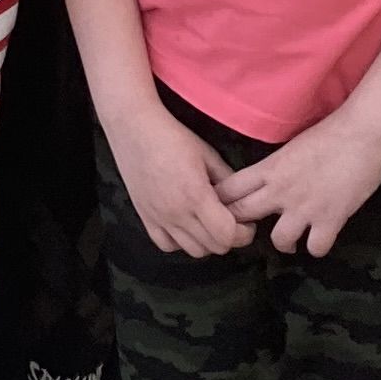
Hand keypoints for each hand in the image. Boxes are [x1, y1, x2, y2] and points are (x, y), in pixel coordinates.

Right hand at [104, 93, 252, 258]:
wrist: (134, 128)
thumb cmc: (171, 136)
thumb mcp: (208, 154)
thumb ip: (228, 180)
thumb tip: (241, 199)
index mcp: (196, 195)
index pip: (228, 235)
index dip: (244, 233)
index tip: (246, 221)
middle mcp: (177, 212)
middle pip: (214, 247)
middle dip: (230, 237)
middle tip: (231, 220)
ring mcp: (159, 217)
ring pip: (193, 251)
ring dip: (207, 241)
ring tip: (208, 222)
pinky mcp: (145, 217)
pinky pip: (167, 245)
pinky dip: (180, 242)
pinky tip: (185, 225)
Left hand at [214, 110, 380, 256]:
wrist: (362, 135)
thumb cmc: (330, 134)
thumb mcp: (290, 147)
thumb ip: (276, 167)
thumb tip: (268, 179)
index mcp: (269, 168)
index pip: (229, 189)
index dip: (221, 202)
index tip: (221, 208)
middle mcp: (280, 190)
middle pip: (242, 215)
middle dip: (241, 226)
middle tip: (249, 230)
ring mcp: (305, 207)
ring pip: (279, 240)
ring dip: (284, 243)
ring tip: (290, 240)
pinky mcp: (330, 219)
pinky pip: (315, 248)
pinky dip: (316, 248)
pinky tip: (318, 239)